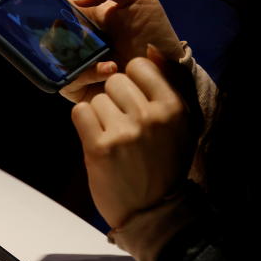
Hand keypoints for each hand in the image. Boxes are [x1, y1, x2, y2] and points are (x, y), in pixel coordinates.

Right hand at [10, 0, 183, 102]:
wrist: (166, 69)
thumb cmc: (150, 30)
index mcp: (75, 8)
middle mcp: (65, 33)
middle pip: (32, 24)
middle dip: (36, 22)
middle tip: (59, 23)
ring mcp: (66, 60)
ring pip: (47, 54)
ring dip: (69, 51)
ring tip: (100, 52)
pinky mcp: (73, 85)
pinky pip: (67, 79)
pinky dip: (88, 73)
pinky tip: (110, 68)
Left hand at [70, 49, 192, 232]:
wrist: (152, 212)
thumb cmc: (164, 165)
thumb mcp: (180, 125)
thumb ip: (167, 86)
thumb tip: (150, 49)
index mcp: (173, 108)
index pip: (140, 66)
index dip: (131, 81)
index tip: (133, 101)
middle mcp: (150, 117)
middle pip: (115, 80)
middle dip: (114, 99)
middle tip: (121, 124)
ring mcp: (124, 132)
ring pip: (96, 98)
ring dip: (98, 115)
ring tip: (112, 137)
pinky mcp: (99, 147)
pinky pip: (80, 112)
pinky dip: (84, 124)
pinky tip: (96, 140)